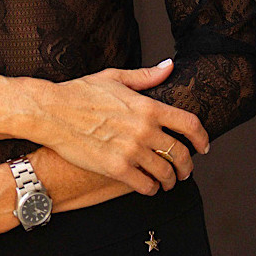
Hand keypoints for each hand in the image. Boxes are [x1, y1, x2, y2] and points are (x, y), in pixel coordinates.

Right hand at [34, 60, 207, 195]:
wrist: (51, 112)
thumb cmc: (80, 93)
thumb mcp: (115, 78)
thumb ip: (146, 76)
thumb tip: (169, 67)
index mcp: (148, 106)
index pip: (190, 124)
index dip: (202, 139)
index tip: (204, 147)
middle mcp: (144, 129)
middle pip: (181, 154)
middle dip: (187, 166)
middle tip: (185, 172)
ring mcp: (131, 150)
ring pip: (165, 172)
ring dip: (170, 181)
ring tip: (167, 182)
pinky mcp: (115, 167)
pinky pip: (144, 185)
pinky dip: (151, 189)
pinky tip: (149, 187)